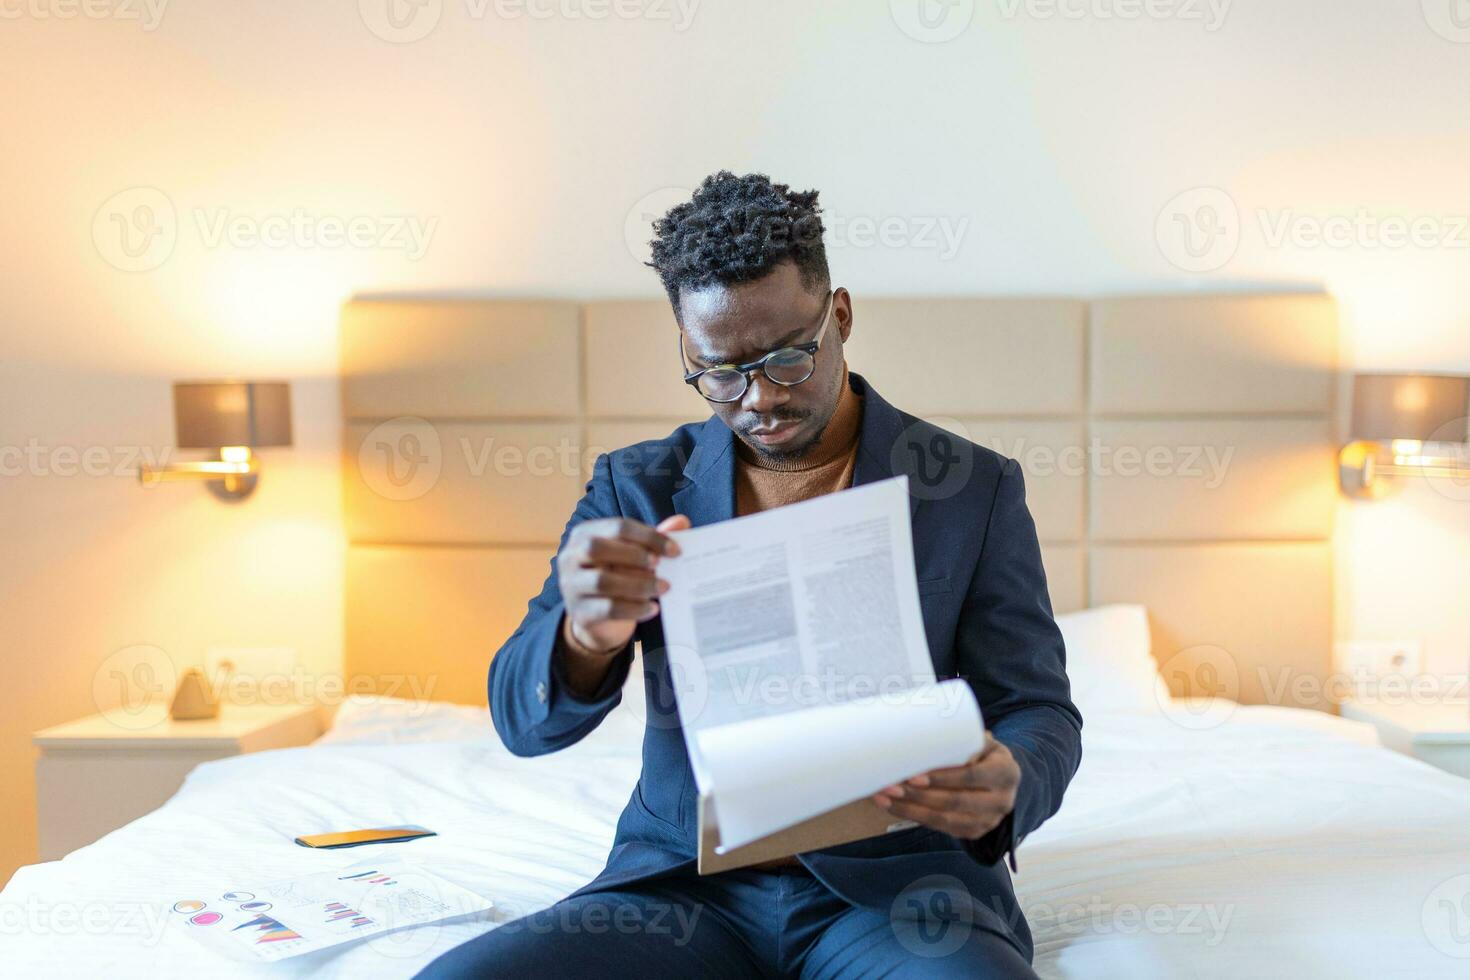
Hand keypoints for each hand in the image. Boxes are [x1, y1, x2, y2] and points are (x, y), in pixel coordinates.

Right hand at [556, 515, 689, 655]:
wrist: (598, 618)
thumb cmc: (617, 575)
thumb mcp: (633, 555)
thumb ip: (653, 538)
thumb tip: (681, 522)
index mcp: (584, 533)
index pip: (617, 527)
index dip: (647, 536)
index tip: (674, 550)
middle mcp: (570, 556)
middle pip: (597, 548)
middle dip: (633, 555)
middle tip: (660, 565)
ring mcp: (571, 585)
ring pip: (602, 581)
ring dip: (638, 584)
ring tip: (663, 588)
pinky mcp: (579, 612)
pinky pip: (607, 609)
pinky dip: (634, 608)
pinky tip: (652, 608)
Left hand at [871, 733, 1019, 839]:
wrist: (1004, 780)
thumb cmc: (985, 755)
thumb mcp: (983, 742)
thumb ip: (962, 737)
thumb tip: (922, 728)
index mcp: (1005, 773)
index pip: (972, 777)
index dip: (943, 778)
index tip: (914, 776)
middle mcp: (1001, 801)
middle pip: (955, 802)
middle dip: (919, 796)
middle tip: (890, 786)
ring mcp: (988, 821)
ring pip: (945, 820)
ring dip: (910, 810)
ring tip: (883, 798)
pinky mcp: (973, 832)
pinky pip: (941, 828)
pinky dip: (915, 817)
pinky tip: (894, 808)